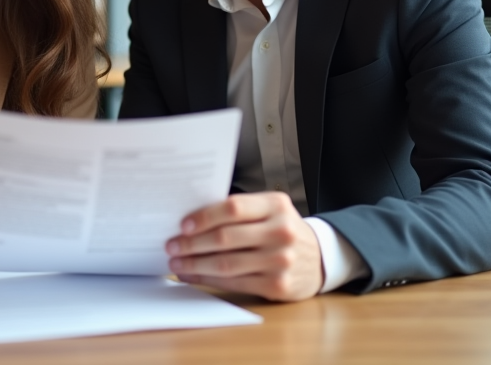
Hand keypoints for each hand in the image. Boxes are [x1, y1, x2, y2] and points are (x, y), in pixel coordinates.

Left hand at [166, 192, 323, 301]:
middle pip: (225, 238)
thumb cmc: (283, 230)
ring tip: (177, 262)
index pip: (233, 208)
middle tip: (171, 245)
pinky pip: (234, 283)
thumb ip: (240, 211)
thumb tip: (192, 219)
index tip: (183, 224)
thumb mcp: (271, 210)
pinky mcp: (277, 285)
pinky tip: (193, 275)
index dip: (204, 216)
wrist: (319, 258)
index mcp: (276, 206)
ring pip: (226, 263)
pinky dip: (208, 280)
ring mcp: (280, 260)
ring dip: (195, 264)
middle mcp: (281, 232)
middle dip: (192, 243)